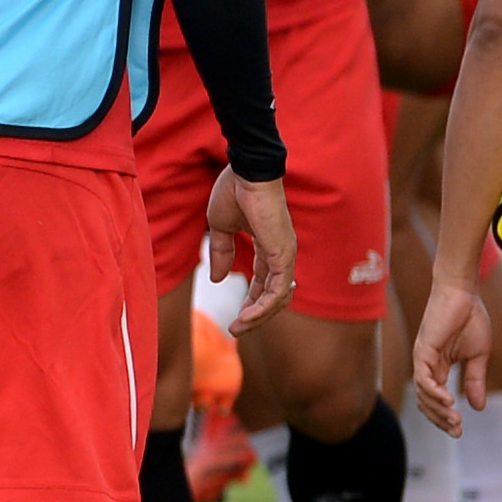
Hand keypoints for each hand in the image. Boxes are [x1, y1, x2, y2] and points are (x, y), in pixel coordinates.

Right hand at [204, 170, 296, 329]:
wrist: (247, 172)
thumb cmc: (235, 191)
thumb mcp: (221, 227)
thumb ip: (221, 253)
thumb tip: (217, 278)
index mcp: (268, 246)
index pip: (265, 283)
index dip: (250, 302)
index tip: (234, 318)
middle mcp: (281, 253)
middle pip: (274, 295)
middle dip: (255, 315)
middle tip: (236, 330)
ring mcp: (285, 254)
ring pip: (278, 297)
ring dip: (259, 316)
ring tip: (239, 328)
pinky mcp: (283, 254)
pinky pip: (277, 290)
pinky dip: (263, 306)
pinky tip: (248, 315)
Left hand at [413, 276, 492, 432]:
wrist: (464, 294)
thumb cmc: (470, 319)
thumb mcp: (478, 356)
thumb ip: (474, 381)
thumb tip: (477, 407)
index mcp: (439, 368)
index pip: (437, 399)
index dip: (445, 416)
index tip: (460, 431)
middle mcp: (427, 366)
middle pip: (427, 401)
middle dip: (440, 418)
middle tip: (456, 432)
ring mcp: (423, 358)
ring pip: (423, 392)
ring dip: (438, 409)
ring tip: (455, 420)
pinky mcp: (423, 349)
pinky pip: (424, 376)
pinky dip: (433, 391)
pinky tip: (448, 400)